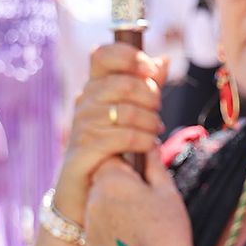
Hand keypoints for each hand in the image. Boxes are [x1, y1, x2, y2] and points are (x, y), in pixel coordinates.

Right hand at [52, 44, 166, 217]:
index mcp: (93, 88)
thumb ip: (145, 87)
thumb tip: (163, 59)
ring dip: (150, 121)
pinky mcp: (85, 150)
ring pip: (126, 112)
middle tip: (158, 110)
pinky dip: (143, 141)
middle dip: (150, 96)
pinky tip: (149, 146)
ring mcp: (82, 126)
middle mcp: (84, 103)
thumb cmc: (111, 149)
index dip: (128, 56)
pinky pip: (123, 137)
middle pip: (123, 83)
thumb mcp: (129, 114)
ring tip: (155, 131)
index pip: (102, 54)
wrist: (85, 191)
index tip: (150, 69)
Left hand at [83, 152, 194, 245]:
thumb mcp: (166, 191)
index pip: (110, 158)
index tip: (140, 176)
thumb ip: (154, 165)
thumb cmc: (167, 228)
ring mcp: (89, 224)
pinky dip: (110, 230)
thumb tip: (150, 146)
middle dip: (118, 186)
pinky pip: (97, 228)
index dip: (126, 164)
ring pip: (98, 206)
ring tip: (138, 224)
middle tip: (142, 202)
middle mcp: (93, 199)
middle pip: (102, 182)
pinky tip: (130, 240)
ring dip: (113, 208)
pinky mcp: (90, 244)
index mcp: (111, 179)